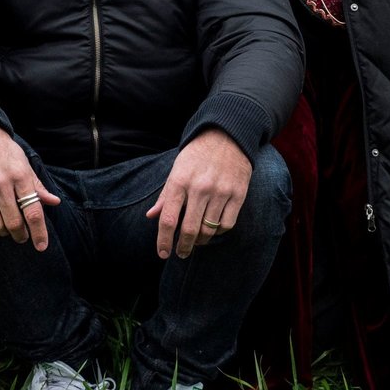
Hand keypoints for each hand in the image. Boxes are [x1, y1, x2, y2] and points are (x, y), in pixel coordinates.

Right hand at [0, 117, 59, 251]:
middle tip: (22, 236)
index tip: (41, 246)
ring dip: (4, 233)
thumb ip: (36, 184)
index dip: (39, 233)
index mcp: (19, 174)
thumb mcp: (22, 160)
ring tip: (7, 230)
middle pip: (14, 222)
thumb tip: (54, 202)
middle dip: (21, 235)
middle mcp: (0, 183)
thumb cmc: (0, 147)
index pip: (33, 211)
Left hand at [146, 129, 251, 258]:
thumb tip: (150, 216)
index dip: (163, 240)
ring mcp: (220, 191)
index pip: (167, 219)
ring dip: (200, 241)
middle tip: (181, 253)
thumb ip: (165, 195)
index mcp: (179, 181)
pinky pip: (227, 224)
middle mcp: (199, 188)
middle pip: (189, 229)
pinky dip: (219, 232)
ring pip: (209, 230)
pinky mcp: (238, 194)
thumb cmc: (197, 155)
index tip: (163, 254)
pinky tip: (213, 230)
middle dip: (183, 247)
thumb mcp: (176, 170)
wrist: (227, 136)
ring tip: (196, 241)